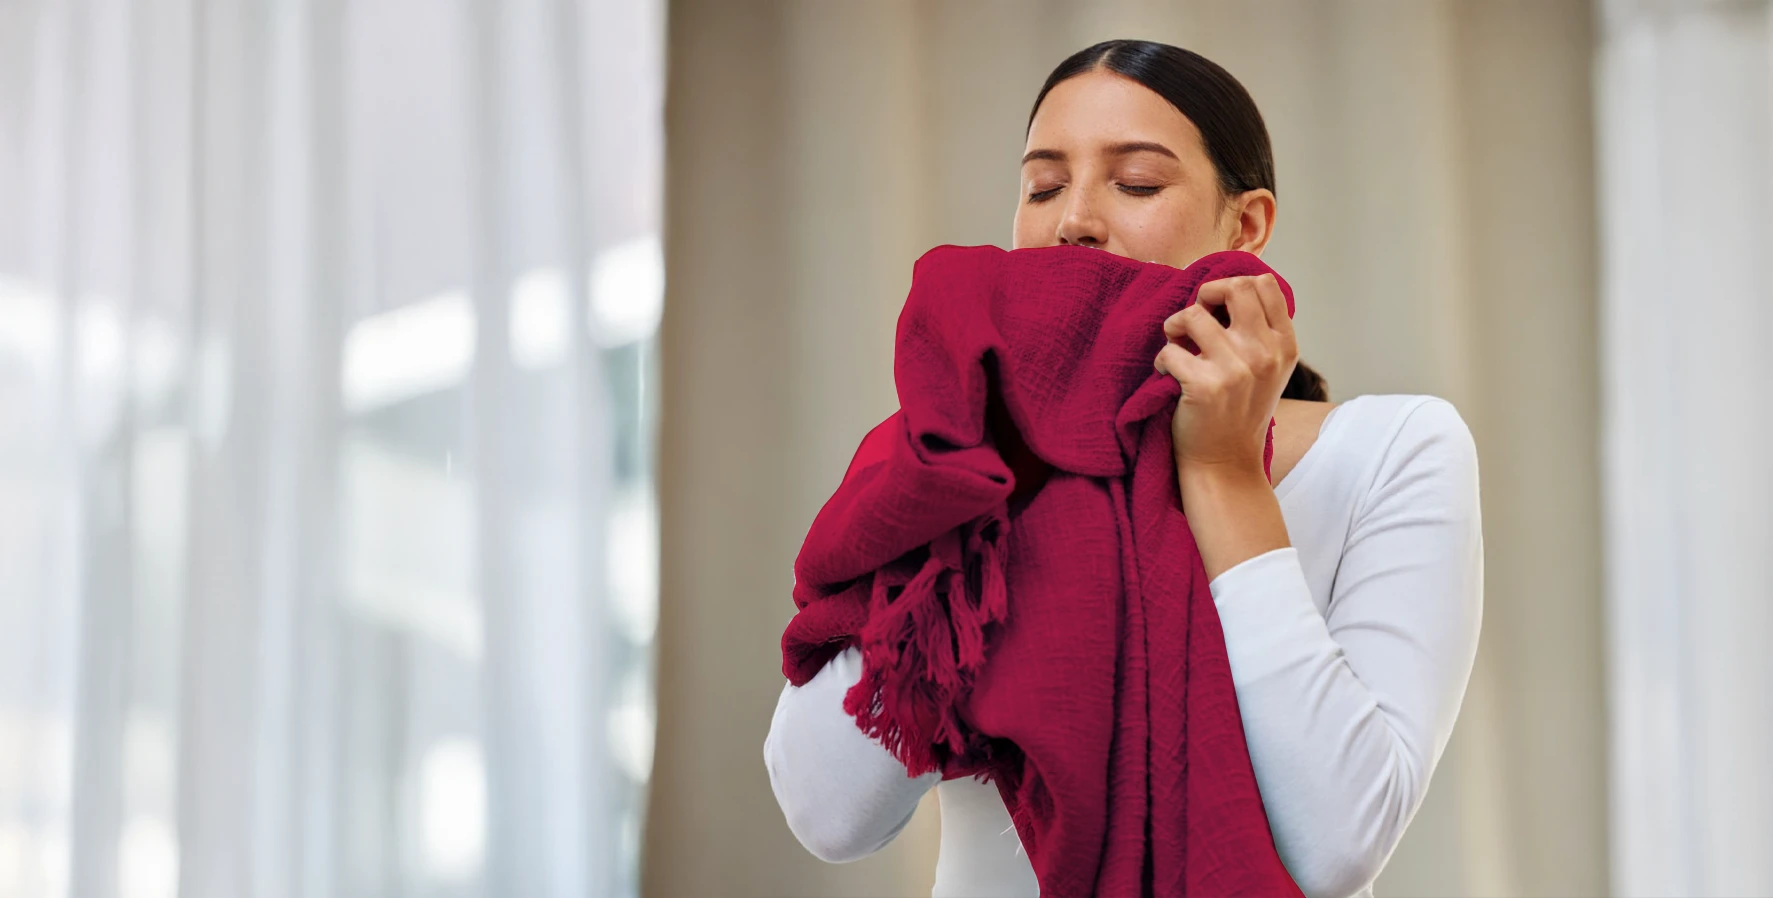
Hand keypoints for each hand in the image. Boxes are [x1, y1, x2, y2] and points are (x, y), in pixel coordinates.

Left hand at [1152, 272, 1297, 476]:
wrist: (1226, 462)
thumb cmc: (1240, 410)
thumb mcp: (1268, 368)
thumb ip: (1259, 331)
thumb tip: (1227, 288)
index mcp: (1284, 344)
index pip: (1265, 284)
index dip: (1233, 284)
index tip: (1217, 305)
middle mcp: (1265, 353)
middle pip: (1234, 288)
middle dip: (1205, 294)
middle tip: (1193, 320)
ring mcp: (1237, 370)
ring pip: (1193, 314)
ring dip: (1174, 326)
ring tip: (1175, 346)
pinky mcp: (1205, 386)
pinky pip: (1170, 350)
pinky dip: (1162, 359)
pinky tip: (1167, 375)